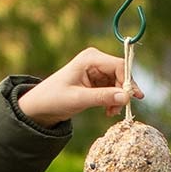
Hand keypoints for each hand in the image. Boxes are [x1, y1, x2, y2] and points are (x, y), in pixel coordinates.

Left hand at [17, 47, 144, 125]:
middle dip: (123, 92)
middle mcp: (95, 60)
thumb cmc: (53, 99)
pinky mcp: (96, 81)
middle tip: (120, 110)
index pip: (119, 65)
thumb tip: (126, 97)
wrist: (40, 106)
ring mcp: (97, 70)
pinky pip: (113, 89)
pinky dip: (113, 100)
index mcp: (90, 58)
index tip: (130, 99)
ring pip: (119, 83)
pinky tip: (108, 111)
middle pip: (121, 73)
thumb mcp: (78, 99)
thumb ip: (102, 97)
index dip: (128, 81)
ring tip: (110, 113)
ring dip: (118, 98)